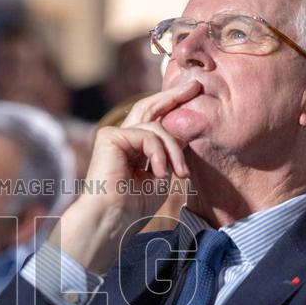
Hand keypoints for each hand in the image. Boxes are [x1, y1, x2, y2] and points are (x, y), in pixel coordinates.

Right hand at [52, 82, 200, 273]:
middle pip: (149, 107)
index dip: (172, 106)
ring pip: (156, 127)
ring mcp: (114, 136)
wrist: (112, 219)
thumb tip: (182, 131)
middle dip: (174, 96)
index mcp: (133, 148)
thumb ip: (171, 153)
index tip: (193, 94)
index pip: (154, 120)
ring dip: (173, 150)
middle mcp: (122, 138)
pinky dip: (159, 152)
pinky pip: (146, 134)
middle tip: (195, 85)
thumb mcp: (163, 176)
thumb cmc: (134, 207)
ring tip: (179, 173)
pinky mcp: (110, 137)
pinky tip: (160, 172)